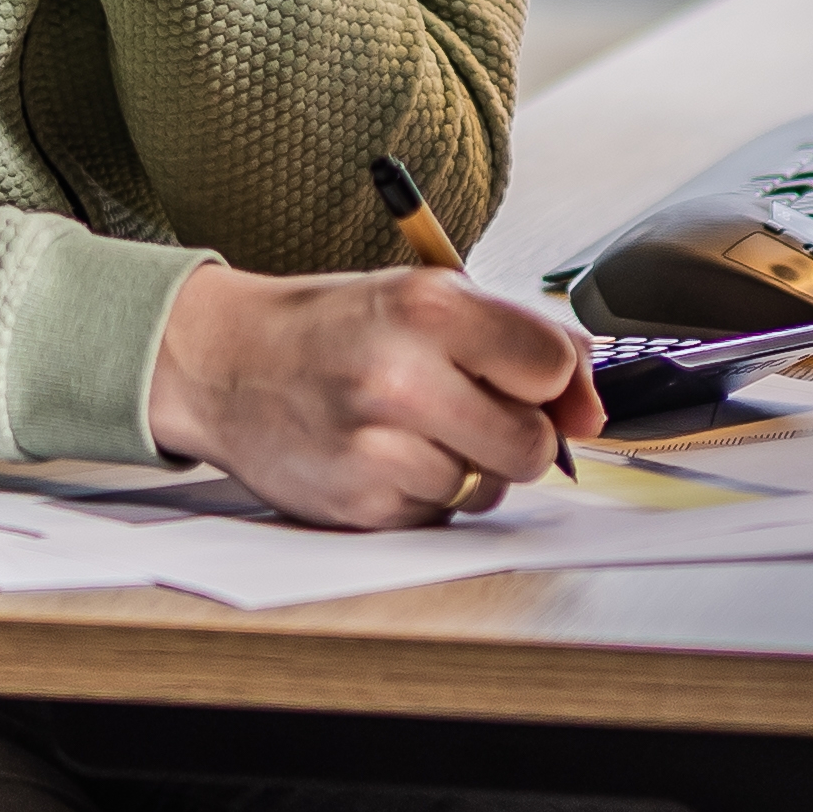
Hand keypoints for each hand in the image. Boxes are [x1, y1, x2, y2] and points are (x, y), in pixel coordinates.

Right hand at [144, 264, 607, 526]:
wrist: (222, 363)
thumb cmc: (331, 328)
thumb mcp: (421, 296)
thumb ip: (514, 338)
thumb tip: (590, 404)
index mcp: (428, 308)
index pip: (554, 364)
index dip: (558, 383)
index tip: (539, 385)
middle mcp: (402, 377)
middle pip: (533, 445)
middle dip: (522, 438)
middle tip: (479, 413)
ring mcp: (377, 448)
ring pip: (486, 488)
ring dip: (466, 467)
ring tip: (412, 427)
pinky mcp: (359, 504)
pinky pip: (438, 515)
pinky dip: (423, 492)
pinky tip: (382, 455)